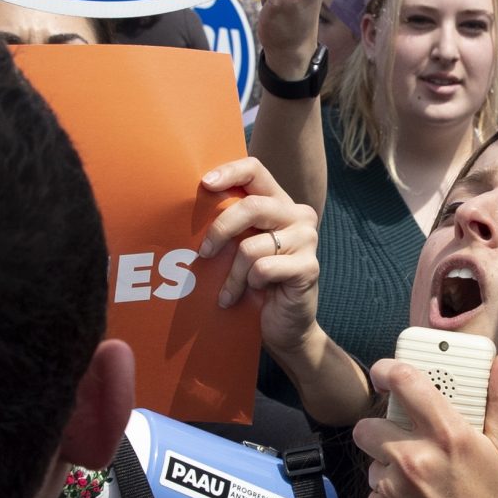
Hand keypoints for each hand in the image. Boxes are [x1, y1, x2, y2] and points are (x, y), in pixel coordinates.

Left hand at [196, 156, 320, 352]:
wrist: (284, 327)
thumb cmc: (256, 284)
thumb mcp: (240, 248)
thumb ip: (230, 226)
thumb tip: (188, 210)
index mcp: (279, 204)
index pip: (255, 170)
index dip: (229, 172)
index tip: (205, 184)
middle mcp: (298, 216)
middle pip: (252, 206)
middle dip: (220, 230)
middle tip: (204, 253)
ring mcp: (307, 240)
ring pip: (251, 246)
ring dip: (232, 274)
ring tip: (228, 291)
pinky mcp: (308, 268)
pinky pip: (263, 269)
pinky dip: (246, 285)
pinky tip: (245, 296)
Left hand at [354, 353, 497, 497]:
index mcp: (449, 436)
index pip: (406, 382)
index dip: (388, 370)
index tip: (385, 372)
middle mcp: (415, 458)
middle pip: (369, 424)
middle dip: (381, 430)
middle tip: (402, 441)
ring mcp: (391, 489)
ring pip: (370, 461)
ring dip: (385, 466)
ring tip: (416, 483)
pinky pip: (371, 492)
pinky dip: (386, 496)